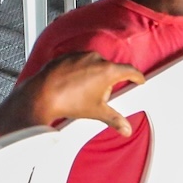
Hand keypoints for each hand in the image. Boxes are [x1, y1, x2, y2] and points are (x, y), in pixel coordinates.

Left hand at [0, 52, 141, 136]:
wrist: (43, 94)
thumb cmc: (69, 101)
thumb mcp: (96, 112)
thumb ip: (115, 119)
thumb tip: (126, 128)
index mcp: (107, 70)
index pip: (129, 70)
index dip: (136, 77)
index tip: (139, 80)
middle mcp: (95, 58)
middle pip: (110, 70)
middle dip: (107, 83)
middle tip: (98, 98)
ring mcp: (80, 55)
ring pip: (94, 65)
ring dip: (93, 76)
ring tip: (82, 93)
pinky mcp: (67, 55)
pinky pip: (79, 62)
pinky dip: (79, 71)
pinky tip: (72, 85)